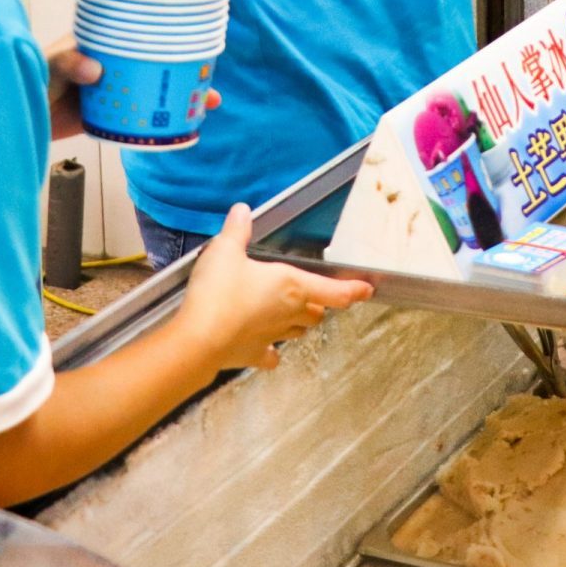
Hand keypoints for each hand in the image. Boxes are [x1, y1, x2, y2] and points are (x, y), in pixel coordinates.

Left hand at [47, 41, 216, 140]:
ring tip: (206, 103)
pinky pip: (140, 117)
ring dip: (180, 97)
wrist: (15, 117)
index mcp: (101, 41)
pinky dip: (160, 121)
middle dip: (185, 69)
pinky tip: (180, 126)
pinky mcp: (110, 115)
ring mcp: (113, 90)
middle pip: (156, 63)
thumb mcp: (49, 65)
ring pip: (153, 90)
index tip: (195, 36)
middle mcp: (112, 63)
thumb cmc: (30, 78)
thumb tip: (95, 70)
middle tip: (208, 78)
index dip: (168, 33)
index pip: (140, 31)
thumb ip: (68, 62)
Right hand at [172, 205, 372, 370]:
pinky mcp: (255, 355)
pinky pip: (271, 354)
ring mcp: (273, 337)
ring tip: (290, 314)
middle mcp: (289, 313)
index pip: (334, 291)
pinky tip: (267, 347)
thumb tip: (243, 211)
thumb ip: (236, 231)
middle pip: (317, 312)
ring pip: (298, 331)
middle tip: (313, 296)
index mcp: (291, 285)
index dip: (353, 290)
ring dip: (299, 323)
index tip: (366, 290)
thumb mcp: (225, 251)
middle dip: (318, 304)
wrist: (199, 339)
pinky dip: (272, 350)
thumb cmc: (218, 292)